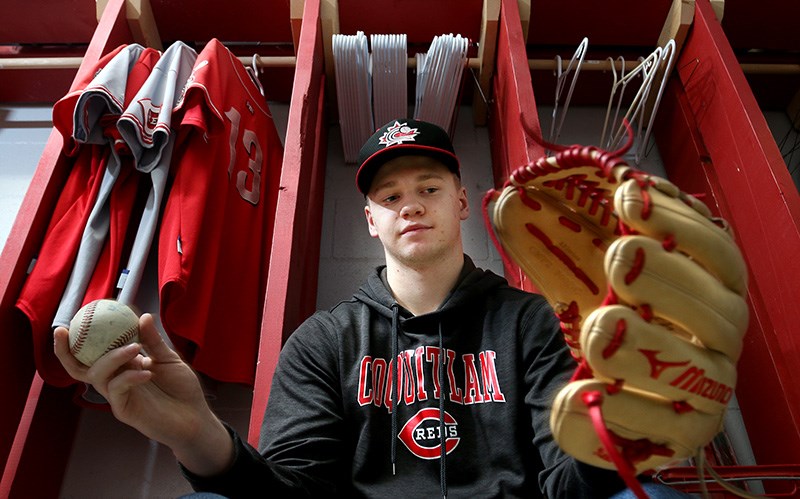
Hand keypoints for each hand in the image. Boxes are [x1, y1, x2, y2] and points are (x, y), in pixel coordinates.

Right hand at [54, 313, 234, 475]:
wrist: (195, 417)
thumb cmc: (181, 389)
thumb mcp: (169, 359)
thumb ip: (153, 341)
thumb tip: (142, 316)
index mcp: (123, 365)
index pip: (95, 351)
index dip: (82, 336)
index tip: (81, 315)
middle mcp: (115, 380)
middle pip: (79, 368)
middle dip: (65, 351)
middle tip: (63, 331)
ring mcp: (117, 396)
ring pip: (97, 375)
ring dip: (113, 357)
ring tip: (135, 347)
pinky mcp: (123, 410)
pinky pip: (117, 390)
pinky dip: (129, 376)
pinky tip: (147, 372)